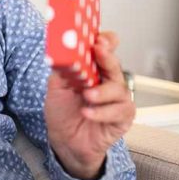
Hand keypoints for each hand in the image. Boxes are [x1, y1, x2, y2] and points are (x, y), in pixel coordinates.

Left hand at [43, 32, 134, 179]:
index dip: (106, 41)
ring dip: (102, 91)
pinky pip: (118, 111)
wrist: (64, 141)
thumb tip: (63, 52)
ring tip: (87, 96)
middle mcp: (108, 80)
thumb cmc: (63, 111)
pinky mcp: (122, 117)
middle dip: (107, 57)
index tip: (98, 38)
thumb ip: (62, 69)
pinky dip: (102, 112)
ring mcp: (117, 99)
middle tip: (99, 52)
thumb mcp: (56, 86)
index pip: (106, 49)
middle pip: (114, 64)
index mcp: (93, 69)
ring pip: (118, 89)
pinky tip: (88, 112)